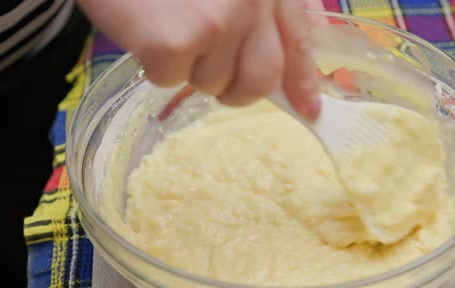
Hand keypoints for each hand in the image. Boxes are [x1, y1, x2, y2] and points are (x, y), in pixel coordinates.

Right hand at [77, 0, 324, 117]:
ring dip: (188, 67)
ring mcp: (217, 22)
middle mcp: (252, 1)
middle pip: (261, 79)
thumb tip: (275, 70)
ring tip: (168, 25)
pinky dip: (153, 64)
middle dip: (236, 88)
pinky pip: (171, 82)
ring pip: (213, 84)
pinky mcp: (176, 42)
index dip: (302, 78)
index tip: (308, 109)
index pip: (297, 38)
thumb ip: (254, 13)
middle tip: (208, 73)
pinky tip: (145, 28)